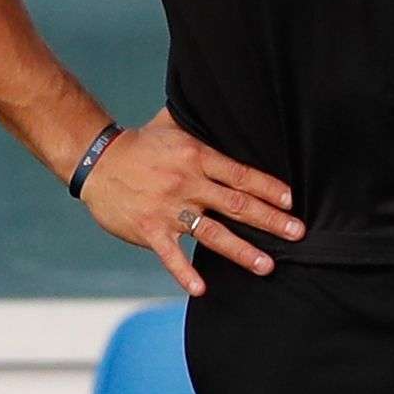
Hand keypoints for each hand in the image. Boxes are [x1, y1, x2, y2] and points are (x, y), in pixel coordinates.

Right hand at [78, 108, 301, 297]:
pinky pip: (170, 255)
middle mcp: (186, 183)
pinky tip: (201, 288)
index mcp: (196, 157)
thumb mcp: (174, 126)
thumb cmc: (141, 145)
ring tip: (266, 265)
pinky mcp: (149, 229)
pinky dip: (184, 273)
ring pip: (211, 232)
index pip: (241, 175)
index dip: (268, 188)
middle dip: (270, 220)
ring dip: (241, 250)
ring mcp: (168, 208)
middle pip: (236, 204)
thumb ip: (204, 123)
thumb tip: (233, 105)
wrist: (96, 160)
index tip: (291, 201)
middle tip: (297, 234)